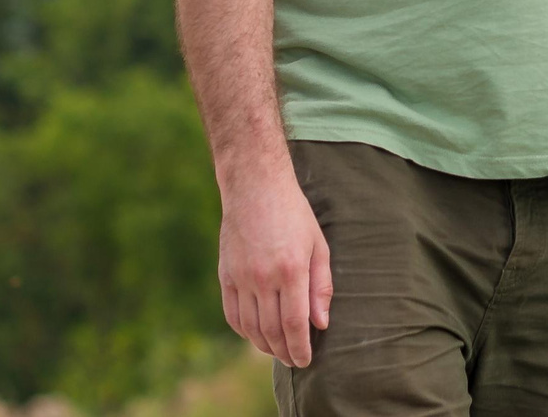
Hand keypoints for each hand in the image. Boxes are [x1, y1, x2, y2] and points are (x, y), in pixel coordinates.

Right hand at [218, 163, 333, 366]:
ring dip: (264, 346)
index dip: (299, 347)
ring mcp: (241, 277)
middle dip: (284, 352)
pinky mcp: (226, 275)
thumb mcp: (318, 245)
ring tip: (277, 351)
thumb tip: (321, 323)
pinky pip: (232, 314)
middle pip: (271, 331)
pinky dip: (244, 331)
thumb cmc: (294, 214)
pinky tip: (255, 335)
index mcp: (291, 269)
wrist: (255, 188)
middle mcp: (263, 277)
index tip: (305, 361)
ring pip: (250, 327)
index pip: (294, 323)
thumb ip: (321, 286)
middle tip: (293, 360)